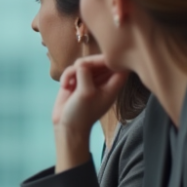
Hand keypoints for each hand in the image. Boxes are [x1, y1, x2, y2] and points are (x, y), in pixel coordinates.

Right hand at [52, 56, 125, 172]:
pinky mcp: (75, 82)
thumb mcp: (86, 93)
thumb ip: (85, 74)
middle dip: (88, 62)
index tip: (100, 62)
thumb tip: (80, 64)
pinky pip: (72, 70)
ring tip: (70, 82)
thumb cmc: (81, 113)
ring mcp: (88, 81)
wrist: (66, 126)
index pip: (121, 67)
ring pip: (84, 63)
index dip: (112, 60)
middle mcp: (102, 82)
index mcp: (112, 86)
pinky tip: (65, 86)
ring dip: (74, 70)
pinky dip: (67, 76)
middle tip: (79, 69)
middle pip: (101, 61)